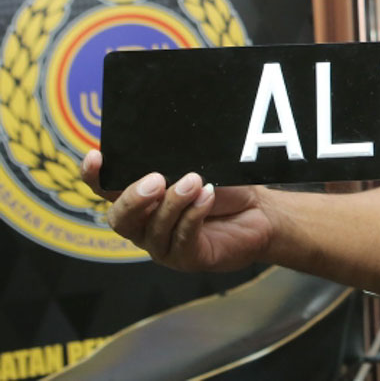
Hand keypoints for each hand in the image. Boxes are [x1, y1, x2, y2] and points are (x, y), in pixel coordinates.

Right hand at [81, 150, 271, 272]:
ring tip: (194, 181)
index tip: (96, 157)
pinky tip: (206, 197)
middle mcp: (145, 225)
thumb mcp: (198, 168)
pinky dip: (193, 215)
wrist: (261, 212)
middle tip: (156, 179)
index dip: (94, 176)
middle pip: (120, 218)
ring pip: (154, 229)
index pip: (106, 190)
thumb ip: (175, 163)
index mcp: (140, 200)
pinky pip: (182, 238)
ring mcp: (163, 245)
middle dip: (135, 198)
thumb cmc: (225, 188)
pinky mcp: (187, 258)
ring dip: (174, 202)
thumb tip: (162, 146)